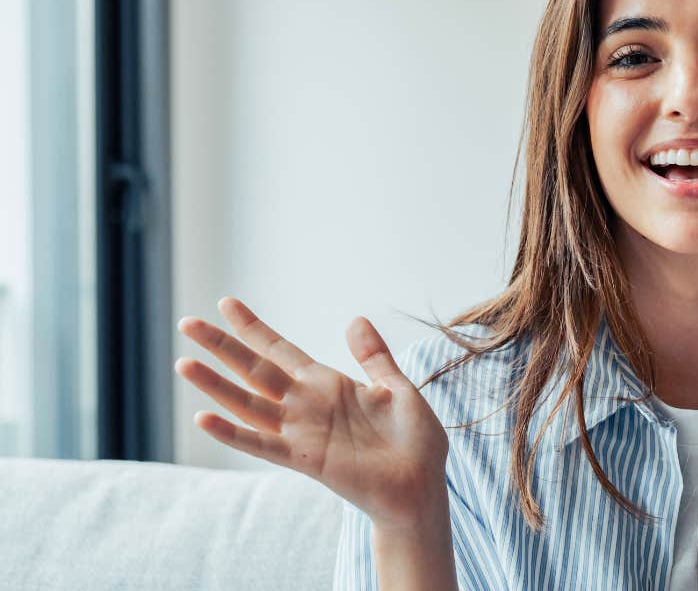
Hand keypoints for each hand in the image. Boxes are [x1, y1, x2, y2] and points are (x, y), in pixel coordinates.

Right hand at [174, 297, 449, 527]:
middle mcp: (307, 406)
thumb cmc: (414, 442)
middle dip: (222, 346)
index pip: (281, 350)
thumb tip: (355, 319)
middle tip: (186, 323)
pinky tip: (204, 418)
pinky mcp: (306, 459)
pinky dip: (233, 432)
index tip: (226, 303)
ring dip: (216, 386)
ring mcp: (303, 432)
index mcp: (328, 386)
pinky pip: (262, 444)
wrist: (422, 486)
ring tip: (183, 363)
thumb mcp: (396, 389)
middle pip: (255, 369)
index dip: (254, 329)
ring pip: (249, 403)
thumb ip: (373, 357)